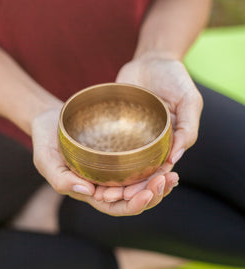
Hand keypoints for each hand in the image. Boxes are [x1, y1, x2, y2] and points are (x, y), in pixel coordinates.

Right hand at [31, 107, 177, 215]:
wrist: (51, 120)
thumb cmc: (45, 142)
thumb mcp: (45, 161)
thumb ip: (61, 180)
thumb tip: (88, 192)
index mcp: (90, 192)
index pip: (116, 207)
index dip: (134, 205)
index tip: (148, 193)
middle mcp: (105, 184)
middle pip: (134, 197)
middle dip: (153, 193)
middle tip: (168, 180)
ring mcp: (113, 170)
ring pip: (140, 183)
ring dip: (158, 182)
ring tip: (173, 175)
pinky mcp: (118, 155)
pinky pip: (139, 164)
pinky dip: (153, 166)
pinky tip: (166, 160)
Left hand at [113, 52, 202, 199]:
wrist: (152, 60)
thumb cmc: (176, 79)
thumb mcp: (190, 102)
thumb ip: (188, 129)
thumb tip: (175, 159)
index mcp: (168, 145)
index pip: (158, 173)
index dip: (148, 187)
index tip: (135, 197)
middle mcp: (149, 145)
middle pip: (138, 174)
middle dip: (126, 190)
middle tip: (110, 197)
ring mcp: (131, 137)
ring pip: (121, 166)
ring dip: (112, 182)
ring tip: (99, 192)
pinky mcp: (116, 127)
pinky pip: (108, 146)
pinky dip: (101, 160)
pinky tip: (89, 171)